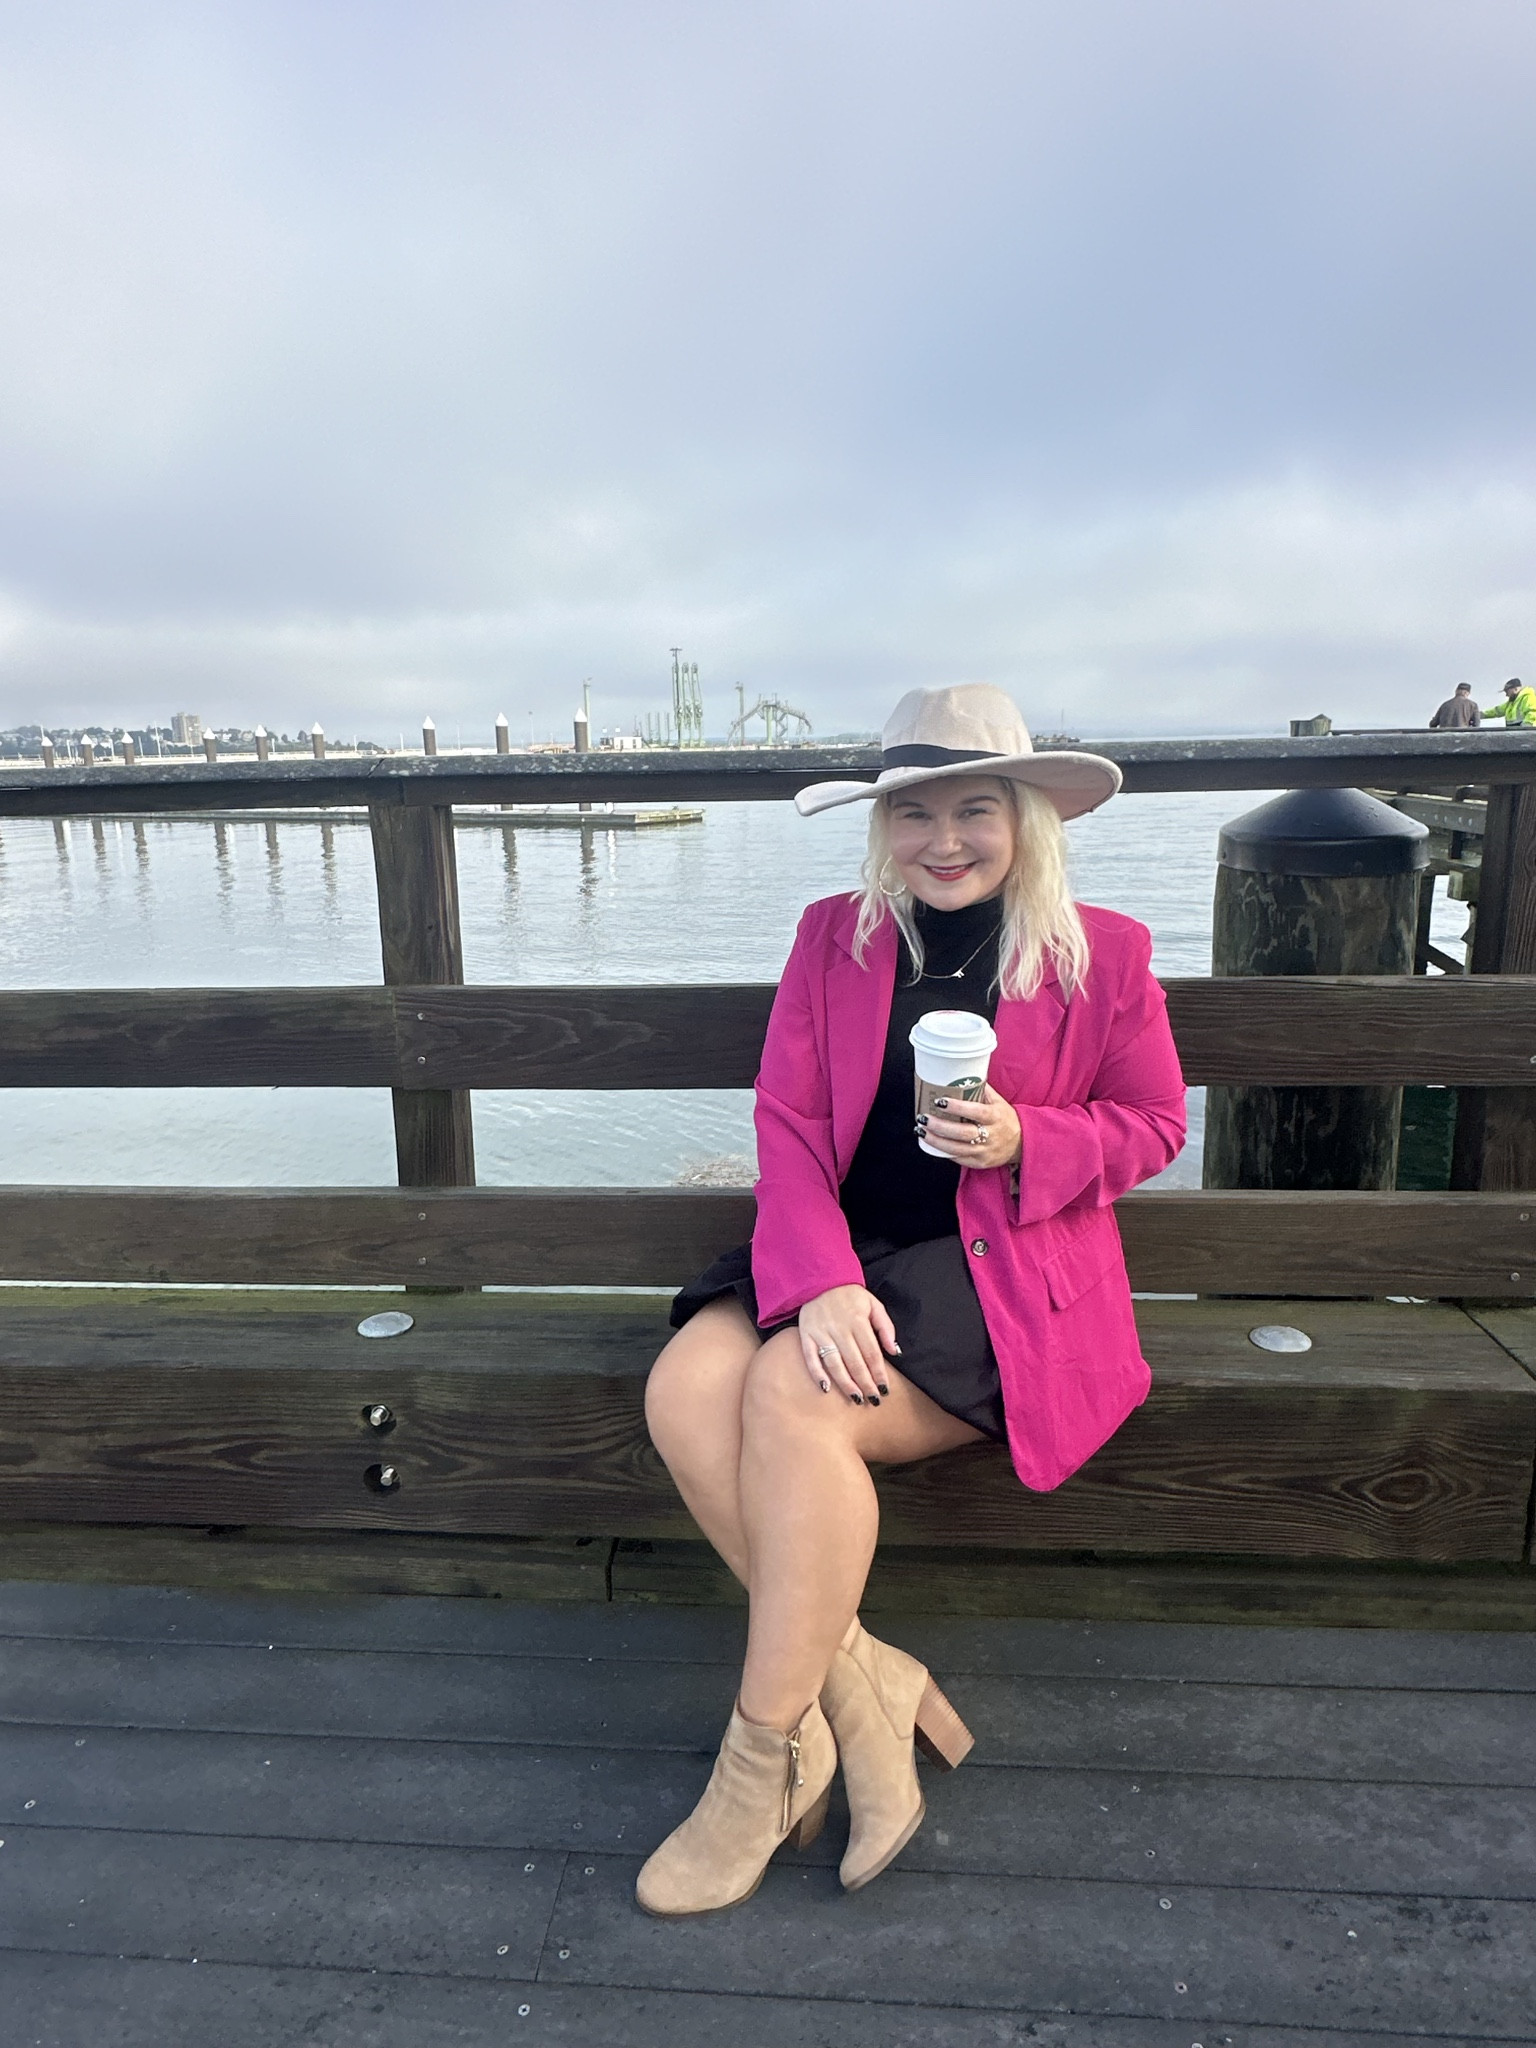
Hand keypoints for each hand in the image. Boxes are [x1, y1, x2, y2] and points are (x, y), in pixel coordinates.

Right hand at [798, 1284, 899, 1404]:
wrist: (820, 1280)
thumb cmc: (850, 1296)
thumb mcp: (873, 1304)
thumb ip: (886, 1327)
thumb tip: (895, 1352)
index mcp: (858, 1320)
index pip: (872, 1353)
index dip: (879, 1373)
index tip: (885, 1389)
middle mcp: (839, 1328)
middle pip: (855, 1362)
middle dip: (866, 1383)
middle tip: (873, 1400)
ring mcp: (821, 1333)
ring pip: (835, 1364)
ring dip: (846, 1384)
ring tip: (856, 1398)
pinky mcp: (806, 1335)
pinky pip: (810, 1358)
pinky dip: (817, 1374)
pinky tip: (826, 1388)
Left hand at [917, 1082, 1020, 1167]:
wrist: (1021, 1143)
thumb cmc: (1006, 1119)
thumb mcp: (998, 1102)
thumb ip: (981, 1089)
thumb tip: (962, 1074)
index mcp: (995, 1116)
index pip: (975, 1111)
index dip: (957, 1107)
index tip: (940, 1101)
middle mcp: (991, 1135)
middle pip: (962, 1132)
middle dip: (940, 1126)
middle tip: (923, 1118)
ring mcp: (985, 1151)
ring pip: (957, 1148)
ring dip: (936, 1140)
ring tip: (921, 1131)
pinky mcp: (980, 1163)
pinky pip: (959, 1158)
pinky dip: (943, 1152)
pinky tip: (931, 1143)